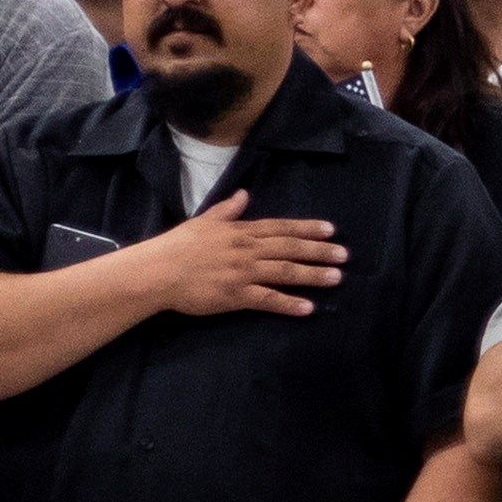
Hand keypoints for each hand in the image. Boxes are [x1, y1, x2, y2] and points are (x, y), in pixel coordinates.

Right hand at [129, 190, 345, 321]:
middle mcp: (246, 249)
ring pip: (284, 272)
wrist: (156, 271)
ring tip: (337, 278)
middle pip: (289, 248)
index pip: (280, 227)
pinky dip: (289, 304)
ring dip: (313, 275)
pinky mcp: (235, 295)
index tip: (331, 230)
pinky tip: (308, 308)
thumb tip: (245, 194)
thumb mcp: (204, 221)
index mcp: (240, 231)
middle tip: (345, 255)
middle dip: (319, 251)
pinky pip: (267, 299)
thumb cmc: (177, 246)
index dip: (307, 228)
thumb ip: (228, 209)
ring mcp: (242, 272)